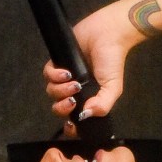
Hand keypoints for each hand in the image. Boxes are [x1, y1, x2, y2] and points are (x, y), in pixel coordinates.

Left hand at [43, 3, 131, 123]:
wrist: (107, 35)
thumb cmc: (112, 62)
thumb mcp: (113, 88)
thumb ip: (102, 105)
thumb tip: (85, 116)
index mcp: (88, 100)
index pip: (74, 119)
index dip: (69, 127)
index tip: (70, 126)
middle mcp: (75, 92)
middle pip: (59, 108)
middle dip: (63, 107)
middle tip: (72, 100)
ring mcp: (65, 78)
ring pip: (52, 92)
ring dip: (60, 90)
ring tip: (73, 81)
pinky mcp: (57, 63)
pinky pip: (47, 75)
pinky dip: (54, 75)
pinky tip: (66, 72)